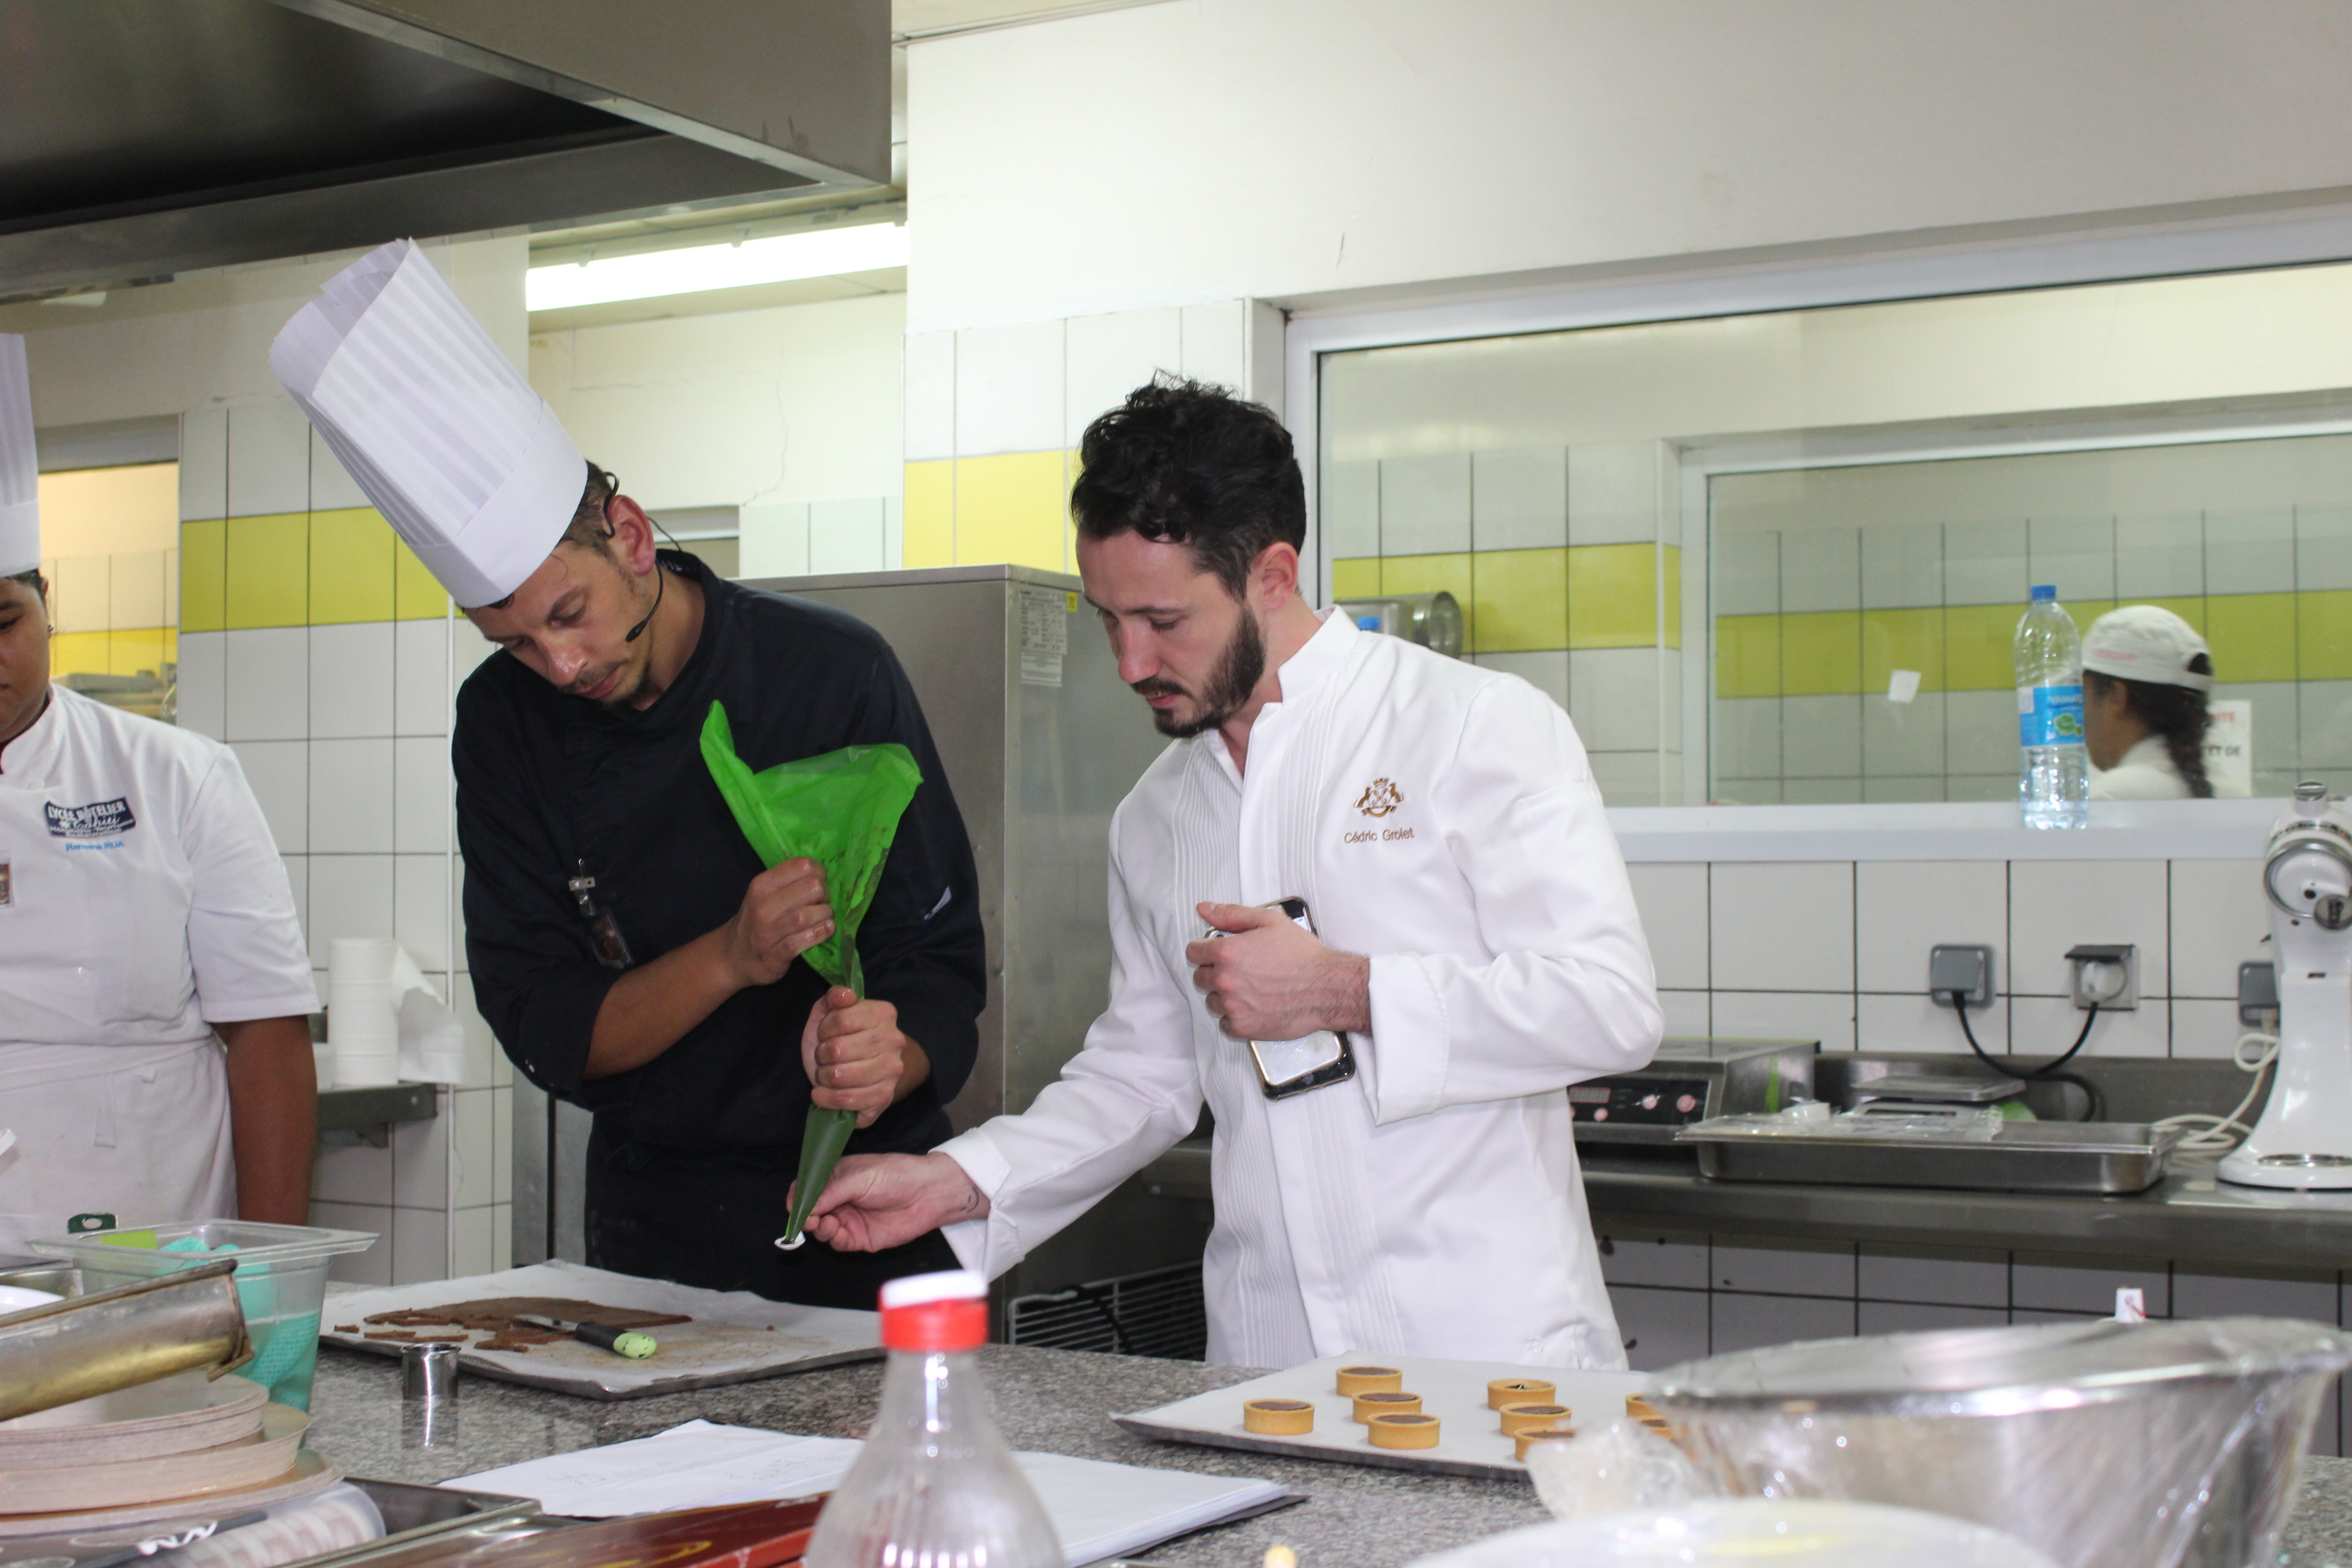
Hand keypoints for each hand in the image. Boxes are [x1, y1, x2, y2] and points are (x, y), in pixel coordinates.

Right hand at [721, 858, 831, 987]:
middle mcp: (763, 905)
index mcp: (762, 885)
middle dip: (825, 895)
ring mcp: (768, 931)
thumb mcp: (763, 894)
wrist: (734, 956)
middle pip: (811, 887)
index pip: (801, 865)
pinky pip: (805, 939)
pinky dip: (821, 933)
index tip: (820, 882)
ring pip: (808, 914)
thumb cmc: (756, 920)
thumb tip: (822, 874)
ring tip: (826, 918)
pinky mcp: (777, 954)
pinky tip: (826, 930)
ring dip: (825, 915)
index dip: (819, 872)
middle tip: (822, 903)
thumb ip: (787, 881)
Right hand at [800, 1152, 987, 1252]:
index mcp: (837, 1177)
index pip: (808, 1187)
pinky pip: (838, 1243)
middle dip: (804, 1215)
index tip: (794, 1204)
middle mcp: (840, 1199)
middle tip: (805, 1217)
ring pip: (821, 1229)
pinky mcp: (860, 1238)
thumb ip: (831, 1192)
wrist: (928, 1193)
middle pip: (811, 1211)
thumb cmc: (897, 1175)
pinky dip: (831, 1238)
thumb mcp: (860, 1177)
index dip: (798, 1196)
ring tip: (819, 1222)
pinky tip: (833, 1229)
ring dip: (816, 1227)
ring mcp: (849, 1219)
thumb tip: (804, 1206)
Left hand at [801, 987, 919, 1128]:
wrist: (861, 1070)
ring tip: (826, 1074)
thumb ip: (833, 998)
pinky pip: (847, 1100)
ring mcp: (893, 1071)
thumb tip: (844, 995)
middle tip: (825, 1057)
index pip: (840, 1019)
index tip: (825, 1033)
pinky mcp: (884, 1097)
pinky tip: (822, 1093)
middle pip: (837, 1050)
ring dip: (823, 1077)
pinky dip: (827, 1099)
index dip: (824, 1029)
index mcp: (884, 1014)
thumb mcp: (831, 1013)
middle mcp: (894, 1041)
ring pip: (840, 1076)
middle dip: (821, 1055)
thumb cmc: (841, 1038)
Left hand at [1184, 901, 1371, 1040]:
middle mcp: (1225, 981)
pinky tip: (1253, 1006)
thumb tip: (1204, 909)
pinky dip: (1235, 1016)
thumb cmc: (1303, 956)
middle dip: (1215, 972)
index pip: (1193, 952)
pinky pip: (1225, 1023)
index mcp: (1227, 952)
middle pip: (1200, 977)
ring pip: (1212, 1001)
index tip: (1216, 952)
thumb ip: (1232, 914)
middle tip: (1241, 969)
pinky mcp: (1243, 1028)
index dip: (1205, 949)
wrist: (1326, 988)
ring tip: (1250, 988)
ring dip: (1224, 995)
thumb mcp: (1269, 921)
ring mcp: (1232, 1007)